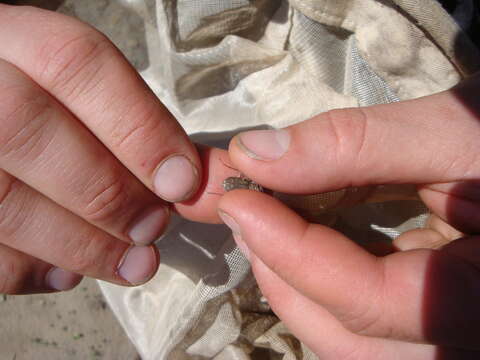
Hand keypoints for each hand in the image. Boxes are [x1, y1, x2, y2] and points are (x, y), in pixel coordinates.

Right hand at [0, 5, 201, 293]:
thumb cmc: (43, 97)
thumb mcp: (80, 87)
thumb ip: (131, 118)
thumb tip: (191, 177)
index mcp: (13, 39)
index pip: (77, 64)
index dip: (139, 128)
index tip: (182, 182)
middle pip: (29, 132)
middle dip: (108, 195)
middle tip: (153, 227)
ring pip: (2, 200)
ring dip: (82, 246)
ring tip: (134, 263)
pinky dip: (29, 270)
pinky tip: (69, 273)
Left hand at [218, 75, 479, 357]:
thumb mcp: (454, 130)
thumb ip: (356, 144)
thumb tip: (253, 153)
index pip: (372, 301)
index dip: (292, 252)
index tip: (238, 200)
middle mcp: (467, 339)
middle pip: (351, 341)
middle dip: (283, 276)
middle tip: (246, 214)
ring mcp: (448, 336)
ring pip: (352, 344)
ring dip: (295, 287)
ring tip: (264, 227)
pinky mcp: (432, 320)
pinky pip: (366, 326)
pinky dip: (322, 286)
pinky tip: (302, 242)